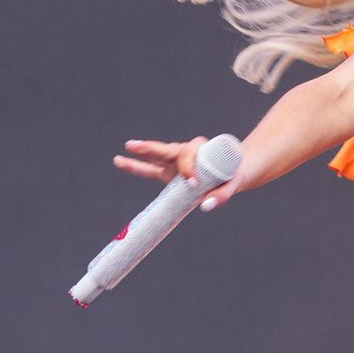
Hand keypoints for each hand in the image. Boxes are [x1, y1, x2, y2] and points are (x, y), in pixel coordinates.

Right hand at [113, 137, 241, 212]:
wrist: (234, 171)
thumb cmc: (234, 175)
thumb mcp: (234, 183)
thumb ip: (223, 194)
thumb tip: (206, 206)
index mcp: (202, 151)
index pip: (188, 153)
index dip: (187, 166)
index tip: (193, 182)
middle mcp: (186, 153)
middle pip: (168, 149)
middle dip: (150, 148)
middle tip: (133, 146)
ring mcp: (175, 162)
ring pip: (156, 156)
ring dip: (140, 154)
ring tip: (119, 158)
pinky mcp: (168, 173)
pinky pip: (149, 169)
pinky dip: (136, 166)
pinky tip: (120, 161)